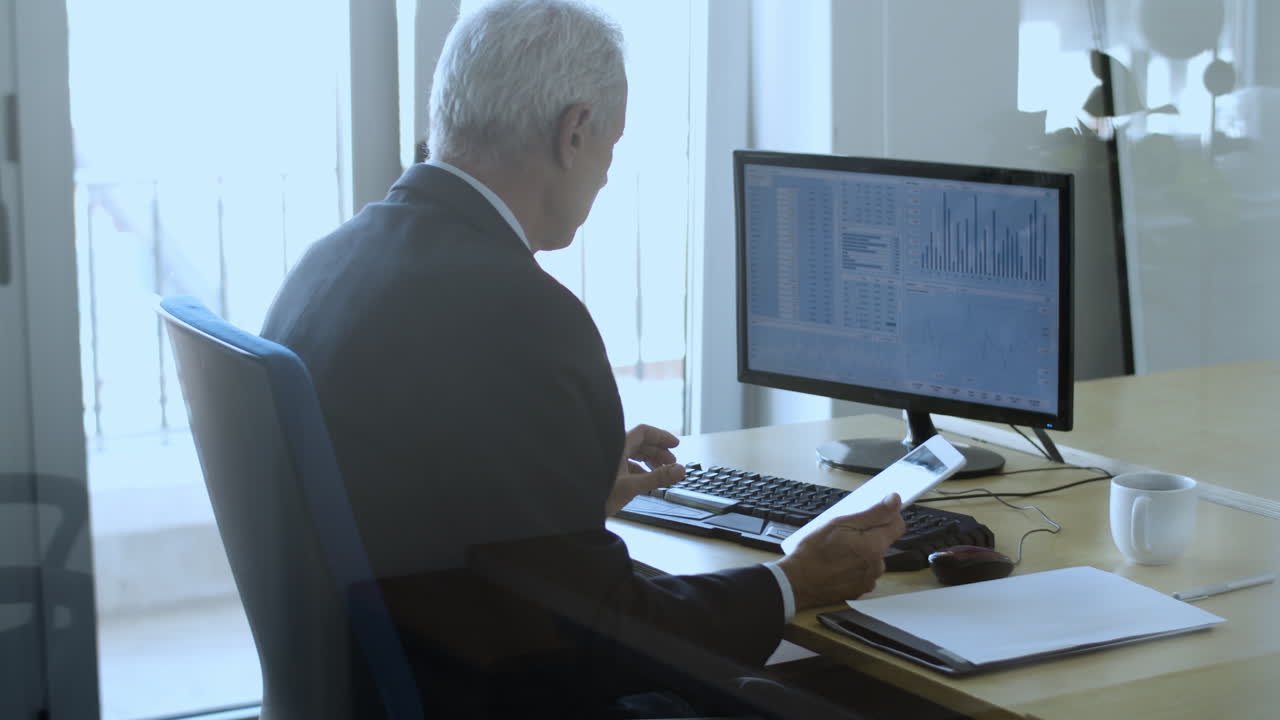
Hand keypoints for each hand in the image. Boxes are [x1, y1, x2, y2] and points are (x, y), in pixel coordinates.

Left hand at [605, 424, 684, 515]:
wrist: (574, 509)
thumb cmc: (597, 496)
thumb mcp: (632, 487)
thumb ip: (658, 478)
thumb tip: (680, 470)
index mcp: (617, 446)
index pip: (644, 432)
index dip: (661, 436)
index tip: (675, 445)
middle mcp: (612, 450)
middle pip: (640, 443)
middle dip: (658, 451)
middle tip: (672, 462)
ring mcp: (607, 460)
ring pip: (632, 454)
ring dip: (649, 461)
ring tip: (661, 470)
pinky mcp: (605, 473)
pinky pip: (626, 465)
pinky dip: (639, 470)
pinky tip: (645, 479)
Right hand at [776, 494, 905, 609]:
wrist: (797, 583)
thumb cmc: (814, 552)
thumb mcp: (840, 524)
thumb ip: (872, 513)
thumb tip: (894, 501)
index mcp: (874, 546)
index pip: (898, 525)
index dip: (888, 515)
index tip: (875, 512)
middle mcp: (877, 565)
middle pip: (883, 541)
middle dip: (869, 534)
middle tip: (845, 532)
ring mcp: (869, 579)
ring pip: (873, 557)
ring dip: (862, 551)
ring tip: (838, 550)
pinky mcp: (861, 589)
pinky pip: (865, 571)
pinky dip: (855, 566)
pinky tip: (838, 564)